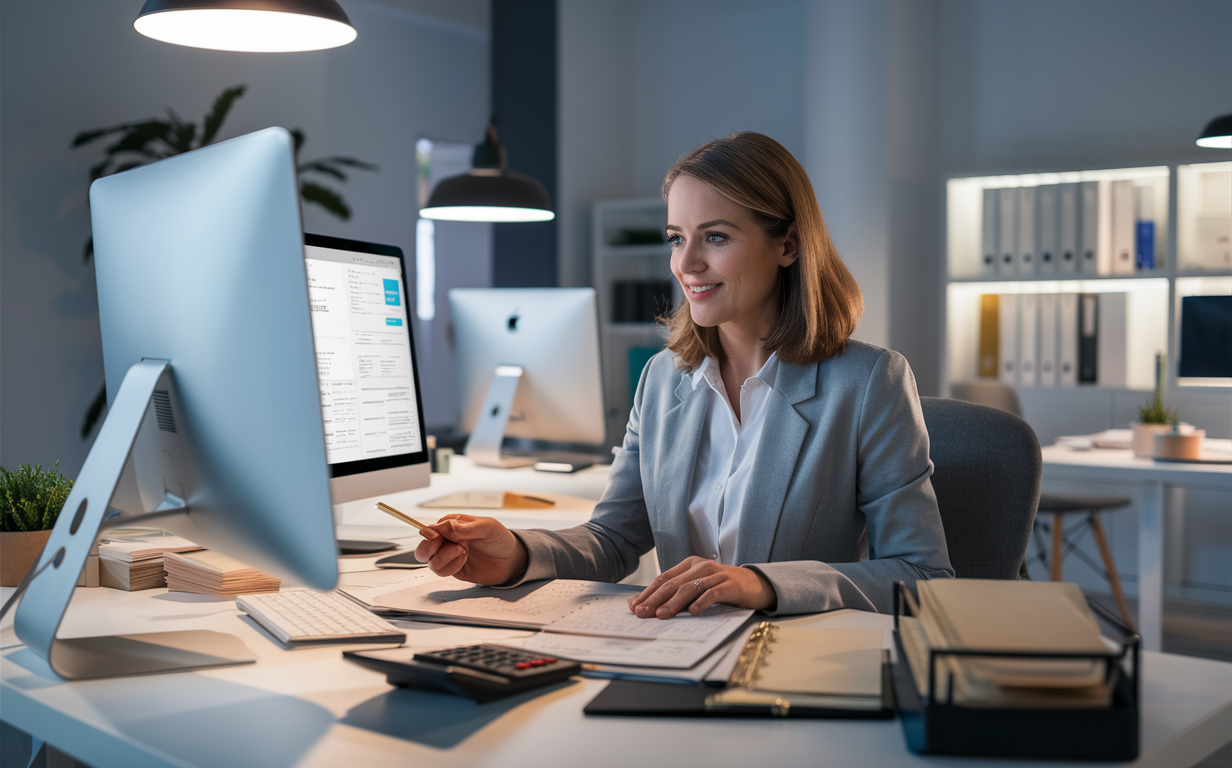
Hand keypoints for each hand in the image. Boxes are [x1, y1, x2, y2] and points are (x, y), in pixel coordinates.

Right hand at [413, 514, 527, 584]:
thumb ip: (465, 528)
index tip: (438, 538)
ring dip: (446, 558)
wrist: (511, 560)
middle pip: (424, 547)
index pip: (430, 529)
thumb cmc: (499, 539)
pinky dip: (450, 567)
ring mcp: (448, 556)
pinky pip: (441, 571)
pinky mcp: (452, 569)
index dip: (430, 534)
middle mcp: (446, 540)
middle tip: (452, 547)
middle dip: (431, 549)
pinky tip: (463, 561)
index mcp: (451, 525)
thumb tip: (444, 526)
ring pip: (430, 561)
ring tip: (464, 552)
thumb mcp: (487, 527)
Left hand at [627, 556, 776, 617]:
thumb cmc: (723, 587)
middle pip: (673, 583)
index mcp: (690, 564)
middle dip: (654, 599)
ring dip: (673, 603)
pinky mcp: (730, 585)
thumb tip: (652, 606)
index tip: (634, 606)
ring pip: (689, 588)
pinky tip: (692, 612)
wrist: (756, 584)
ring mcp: (716, 574)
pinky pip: (712, 593)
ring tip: (661, 615)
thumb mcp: (699, 586)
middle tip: (642, 613)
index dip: (648, 592)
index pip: (664, 578)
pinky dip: (701, 602)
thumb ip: (679, 592)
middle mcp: (701, 566)